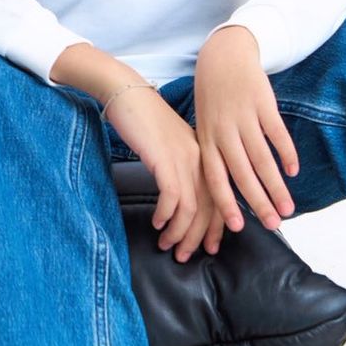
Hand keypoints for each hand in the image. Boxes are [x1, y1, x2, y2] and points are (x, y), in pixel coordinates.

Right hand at [103, 83, 218, 262]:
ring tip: (167, 245)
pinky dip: (166, 215)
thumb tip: (183, 200)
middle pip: (208, 208)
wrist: (126, 91)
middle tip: (184, 255)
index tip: (209, 247)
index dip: (216, 227)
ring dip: (180, 232)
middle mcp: (199, 157)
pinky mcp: (163, 158)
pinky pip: (172, 197)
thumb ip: (182, 165)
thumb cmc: (144, 118)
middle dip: (198, 237)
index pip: (219, 199)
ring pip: (191, 208)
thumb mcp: (171, 143)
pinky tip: (158, 223)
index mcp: (205, 154)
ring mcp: (183, 157)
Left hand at [194, 26, 297, 242]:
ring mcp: (243, 116)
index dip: (225, 203)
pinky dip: (286, 154)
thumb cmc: (214, 97)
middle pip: (242, 174)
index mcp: (207, 138)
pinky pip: (277, 134)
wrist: (223, 54)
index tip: (238, 228)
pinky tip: (293, 171)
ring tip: (288, 208)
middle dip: (259, 203)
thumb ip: (216, 154)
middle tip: (275, 226)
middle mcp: (223, 129)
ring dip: (276, 186)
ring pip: (262, 159)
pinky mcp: (262, 102)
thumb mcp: (206, 124)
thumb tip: (225, 193)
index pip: (214, 177)